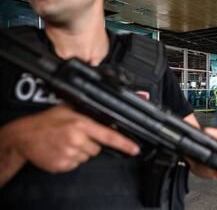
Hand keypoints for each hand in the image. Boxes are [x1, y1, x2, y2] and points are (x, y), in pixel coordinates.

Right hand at [9, 105, 138, 172]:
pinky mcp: (62, 165)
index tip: (134, 149)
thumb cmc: (46, 122)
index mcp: (80, 124)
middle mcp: (76, 139)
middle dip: (90, 143)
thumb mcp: (68, 109)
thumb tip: (107, 110)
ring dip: (80, 151)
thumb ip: (88, 111)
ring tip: (66, 142)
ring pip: (87, 157)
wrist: (24, 136)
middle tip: (76, 136)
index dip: (124, 144)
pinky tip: (61, 150)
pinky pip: (75, 164)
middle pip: (97, 148)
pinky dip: (71, 159)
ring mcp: (69, 154)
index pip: (108, 136)